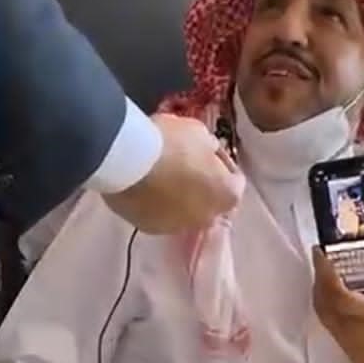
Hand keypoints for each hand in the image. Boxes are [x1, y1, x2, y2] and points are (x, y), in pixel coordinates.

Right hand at [103, 114, 241, 233]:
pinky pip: (159, 215)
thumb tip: (207, 154)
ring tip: (161, 177)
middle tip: (185, 166)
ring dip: (179, 198)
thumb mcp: (200, 133)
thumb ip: (209, 148)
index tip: (209, 154)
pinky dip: (156, 205)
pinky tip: (145, 187)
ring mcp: (179, 227)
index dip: (223, 165)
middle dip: (202, 186)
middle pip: (210, 201)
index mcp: (228, 195)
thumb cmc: (172, 142)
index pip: (235, 182)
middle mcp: (208, 218)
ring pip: (184, 212)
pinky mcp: (152, 229)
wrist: (129, 159)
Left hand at [312, 243, 363, 362]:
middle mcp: (344, 322)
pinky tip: (331, 294)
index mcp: (360, 310)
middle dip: (318, 275)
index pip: (333, 287)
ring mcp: (340, 334)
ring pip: (319, 308)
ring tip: (325, 273)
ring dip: (318, 288)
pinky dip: (322, 302)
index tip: (318, 251)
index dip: (322, 269)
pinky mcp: (339, 342)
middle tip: (322, 258)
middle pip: (320, 296)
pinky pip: (324, 318)